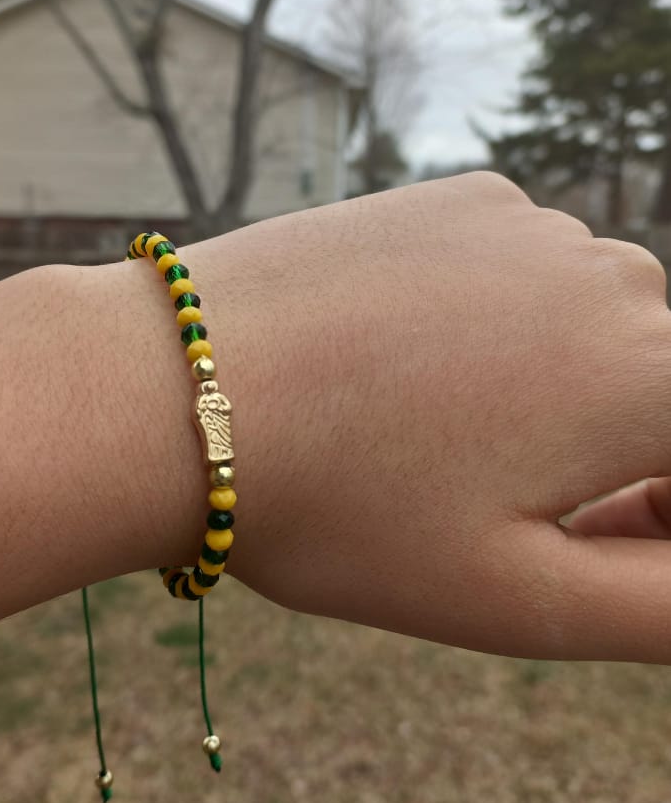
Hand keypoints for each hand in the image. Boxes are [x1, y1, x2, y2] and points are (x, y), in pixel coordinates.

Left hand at [182, 172, 670, 662]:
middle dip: (615, 460)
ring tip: (435, 436)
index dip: (661, 519)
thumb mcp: (522, 598)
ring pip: (592, 330)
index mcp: (654, 381)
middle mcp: (621, 278)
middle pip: (659, 393)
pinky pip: (525, 275)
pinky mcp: (468, 198)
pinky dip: (499, 325)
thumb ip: (665, 603)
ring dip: (554, 390)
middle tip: (500, 510)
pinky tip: (408, 362)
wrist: (180, 387)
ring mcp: (539, 225)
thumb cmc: (344, 509)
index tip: (591, 546)